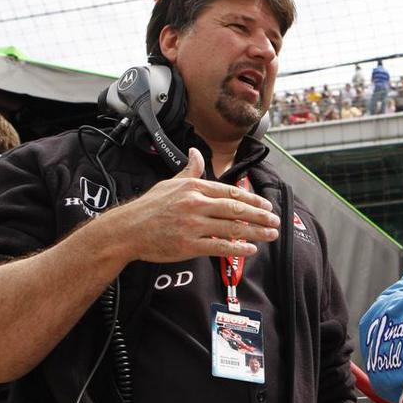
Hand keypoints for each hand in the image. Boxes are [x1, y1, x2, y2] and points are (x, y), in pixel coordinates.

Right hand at [106, 147, 279, 262]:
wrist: (126, 230)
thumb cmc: (148, 207)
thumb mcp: (169, 183)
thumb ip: (189, 170)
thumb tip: (197, 153)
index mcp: (194, 187)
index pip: (231, 192)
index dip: (252, 199)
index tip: (266, 205)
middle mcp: (196, 204)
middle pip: (236, 209)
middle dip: (260, 216)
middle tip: (275, 220)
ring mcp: (192, 225)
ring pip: (232, 228)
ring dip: (256, 232)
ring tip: (270, 234)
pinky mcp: (188, 244)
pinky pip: (220, 246)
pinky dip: (238, 248)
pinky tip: (251, 248)